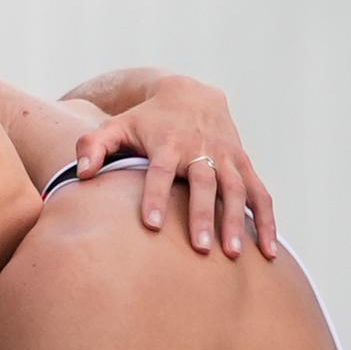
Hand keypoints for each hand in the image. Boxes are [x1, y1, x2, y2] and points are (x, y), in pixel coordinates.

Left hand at [72, 76, 276, 258]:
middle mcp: (200, 150)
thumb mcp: (116, 125)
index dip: (155, 197)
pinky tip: (269, 251)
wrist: (190, 94)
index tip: (150, 225)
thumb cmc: (146, 120)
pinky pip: (260, 194)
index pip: (160, 172)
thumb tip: (81, 173)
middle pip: (204, 184)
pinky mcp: (243, 164)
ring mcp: (226, 157)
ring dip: (237, 221)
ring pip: (236, 190)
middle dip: (203, 215)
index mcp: (167, 144)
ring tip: (234, 254)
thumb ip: (93, 147)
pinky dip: (267, 221)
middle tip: (201, 249)